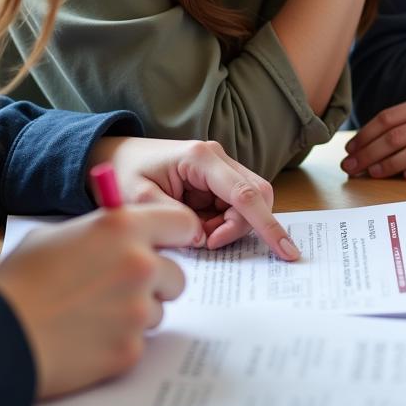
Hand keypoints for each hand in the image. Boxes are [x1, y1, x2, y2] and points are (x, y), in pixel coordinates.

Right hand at [0, 203, 195, 397]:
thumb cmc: (21, 280)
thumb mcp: (59, 234)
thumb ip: (101, 232)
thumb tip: (119, 236)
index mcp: (124, 227)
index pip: (183, 223)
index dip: (177, 236)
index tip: (171, 245)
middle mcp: (140, 264)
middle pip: (177, 275)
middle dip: (156, 283)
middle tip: (122, 289)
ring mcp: (138, 310)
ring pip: (157, 310)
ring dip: (135, 314)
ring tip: (92, 315)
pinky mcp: (130, 350)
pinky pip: (138, 342)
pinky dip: (118, 342)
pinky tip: (86, 338)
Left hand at [88, 137, 299, 260]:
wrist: (120, 155)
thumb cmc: (127, 171)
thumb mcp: (138, 197)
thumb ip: (172, 218)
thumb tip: (202, 238)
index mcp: (201, 158)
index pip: (245, 194)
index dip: (267, 224)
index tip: (285, 250)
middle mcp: (218, 159)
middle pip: (257, 196)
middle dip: (241, 227)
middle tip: (208, 243)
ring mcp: (221, 169)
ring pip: (249, 205)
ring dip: (228, 228)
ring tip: (195, 232)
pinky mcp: (219, 181)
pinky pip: (234, 208)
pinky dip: (221, 225)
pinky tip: (198, 226)